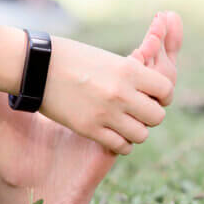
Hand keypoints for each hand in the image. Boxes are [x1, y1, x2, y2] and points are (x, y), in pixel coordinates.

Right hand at [39, 36, 172, 154]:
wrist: (37, 66)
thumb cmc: (71, 57)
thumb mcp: (107, 58)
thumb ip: (130, 73)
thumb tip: (150, 89)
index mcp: (129, 70)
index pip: (166, 90)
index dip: (162, 96)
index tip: (153, 97)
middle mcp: (122, 93)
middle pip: (157, 117)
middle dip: (150, 115)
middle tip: (138, 112)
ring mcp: (106, 114)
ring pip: (141, 135)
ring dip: (136, 131)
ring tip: (125, 124)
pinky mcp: (90, 129)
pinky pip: (120, 146)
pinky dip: (121, 143)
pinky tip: (113, 134)